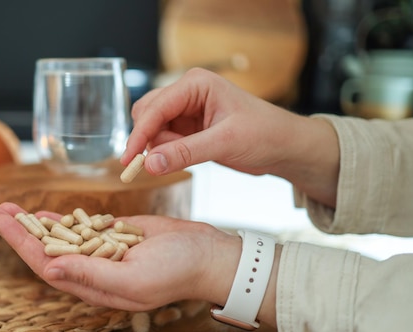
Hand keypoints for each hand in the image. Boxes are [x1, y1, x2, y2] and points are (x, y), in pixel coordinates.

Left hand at [0, 202, 240, 311]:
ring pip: (60, 236)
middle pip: (45, 248)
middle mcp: (92, 269)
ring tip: (9, 208)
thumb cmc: (177, 271)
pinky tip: (44, 212)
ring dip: (34, 223)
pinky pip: (81, 227)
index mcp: (92, 284)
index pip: (44, 263)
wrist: (207, 256)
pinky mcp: (115, 235)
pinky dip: (62, 219)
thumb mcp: (134, 278)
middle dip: (17, 230)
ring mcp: (103, 251)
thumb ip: (92, 275)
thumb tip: (49, 269)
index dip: (18, 242)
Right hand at [122, 68, 339, 207]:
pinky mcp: (188, 129)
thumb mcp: (225, 143)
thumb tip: (149, 164)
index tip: (128, 159)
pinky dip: (165, 154)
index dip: (139, 134)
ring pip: (152, 130)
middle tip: (150, 166)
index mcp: (196, 84)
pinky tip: (181, 160)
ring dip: (157, 149)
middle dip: (147, 141)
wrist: (284, 147)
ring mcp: (186, 112)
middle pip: (147, 115)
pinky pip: (163, 141)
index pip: (155, 107)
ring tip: (183, 159)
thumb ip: (185, 153)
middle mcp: (187, 94)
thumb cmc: (265, 133)